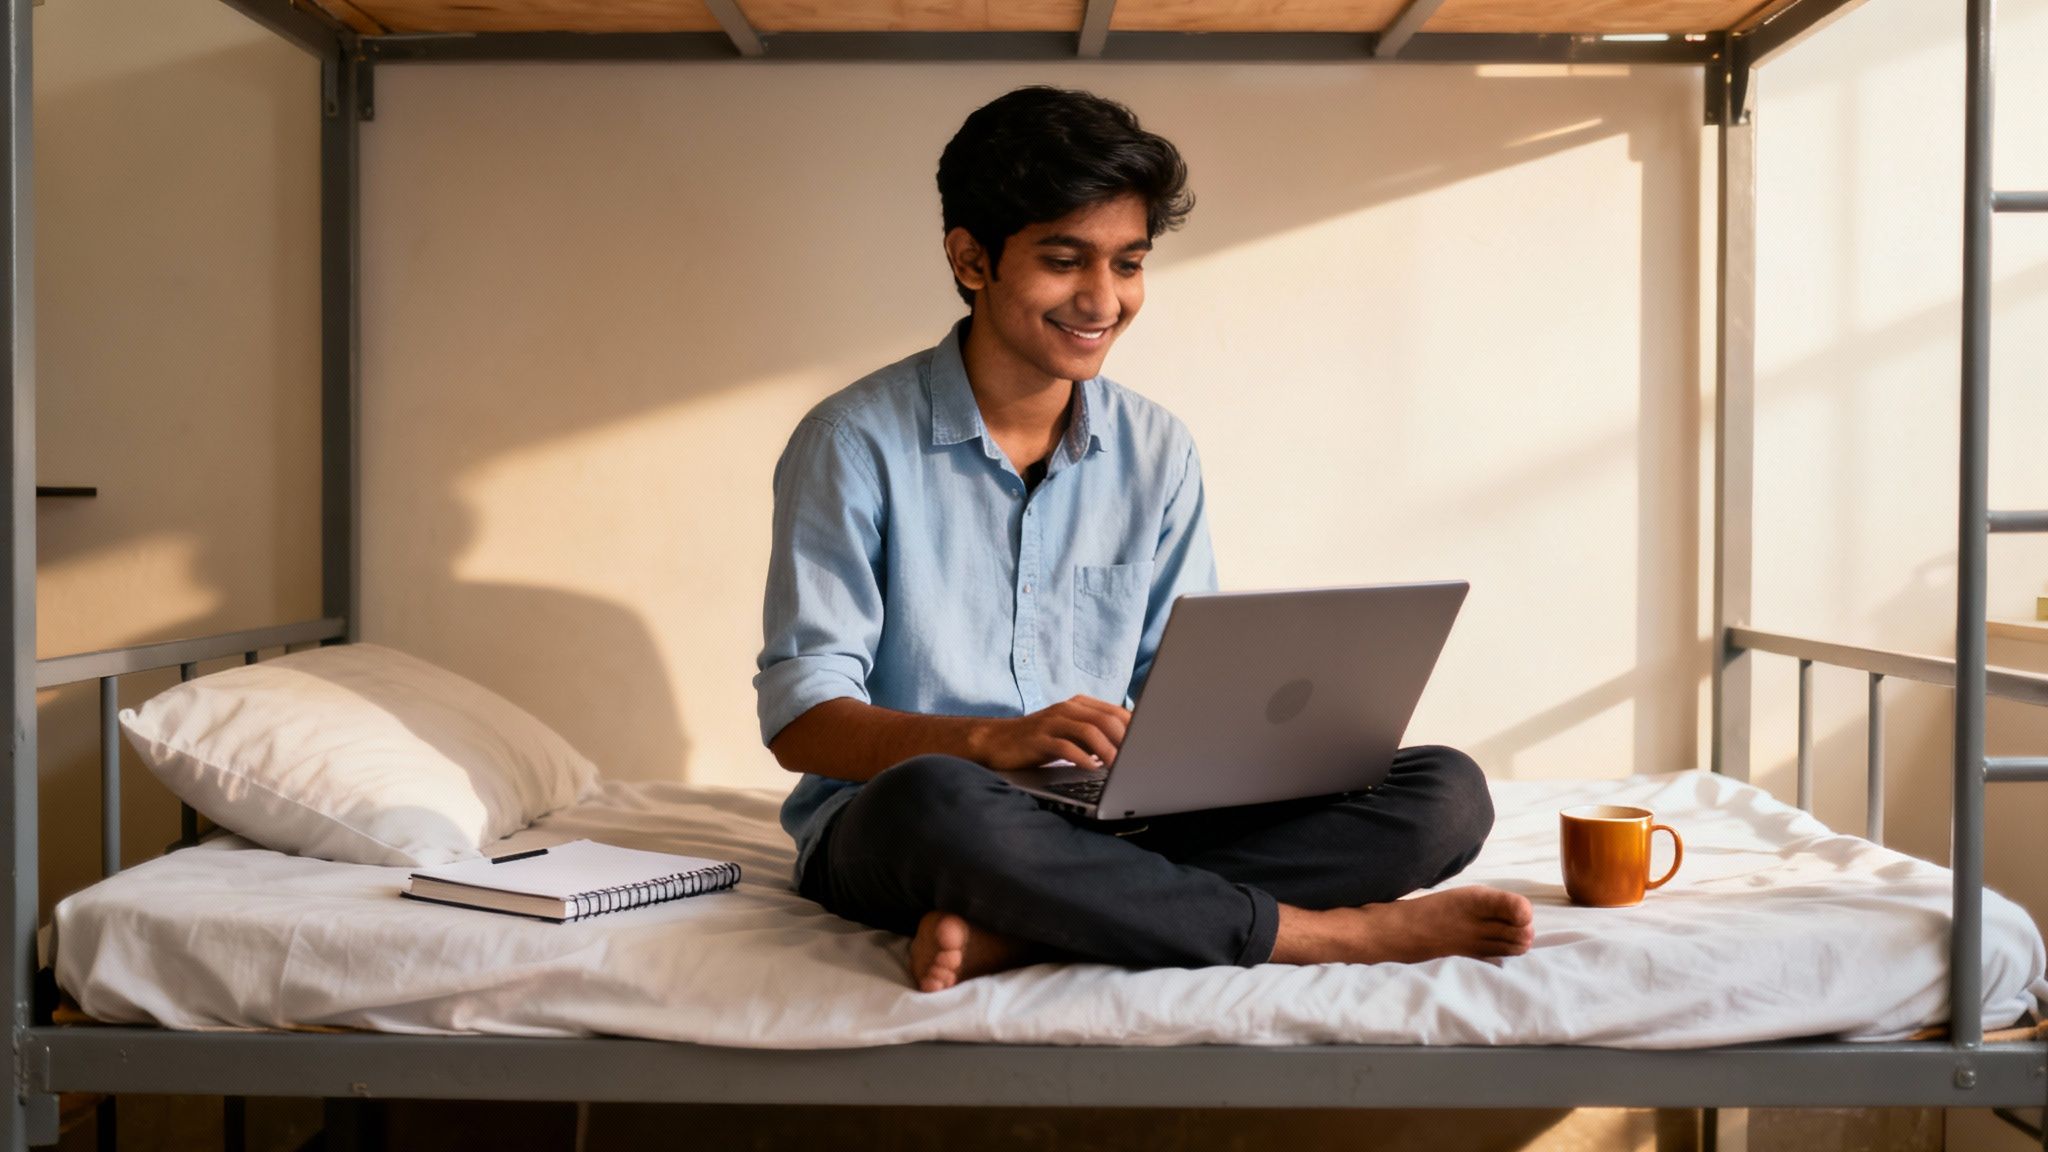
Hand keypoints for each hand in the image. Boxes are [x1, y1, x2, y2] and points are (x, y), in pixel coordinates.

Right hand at [973, 695, 1130, 772]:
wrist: (997, 741)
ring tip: (1117, 767)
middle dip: (1125, 740)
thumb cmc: (1040, 740)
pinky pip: (1064, 746)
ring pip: (1088, 731)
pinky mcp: (1038, 739)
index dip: (1135, 729)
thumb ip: (1096, 736)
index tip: (1149, 747)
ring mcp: (1051, 722)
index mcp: (1079, 705)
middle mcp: (1067, 709)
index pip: (1116, 712)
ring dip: (1107, 750)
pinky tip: (1090, 769)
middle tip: (1137, 760)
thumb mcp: (1071, 734)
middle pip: (1106, 719)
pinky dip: (1081, 758)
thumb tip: (1129, 748)